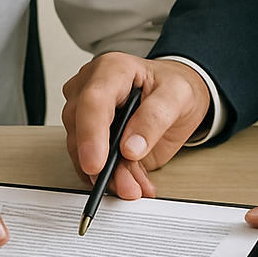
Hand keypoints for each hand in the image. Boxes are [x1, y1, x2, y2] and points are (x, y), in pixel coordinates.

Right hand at [61, 53, 210, 198]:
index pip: (93, 101)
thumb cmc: (172, 88)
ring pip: (81, 151)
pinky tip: (131, 181)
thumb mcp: (177, 96)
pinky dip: (111, 178)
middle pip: (80, 129)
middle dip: (102, 165)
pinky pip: (89, 163)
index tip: (96, 164)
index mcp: (112, 69)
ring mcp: (84, 112)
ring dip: (108, 176)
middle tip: (128, 186)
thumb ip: (155, 118)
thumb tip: (131, 147)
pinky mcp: (87, 135)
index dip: (91, 135)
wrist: (173, 97)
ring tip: (135, 186)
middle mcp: (90, 87)